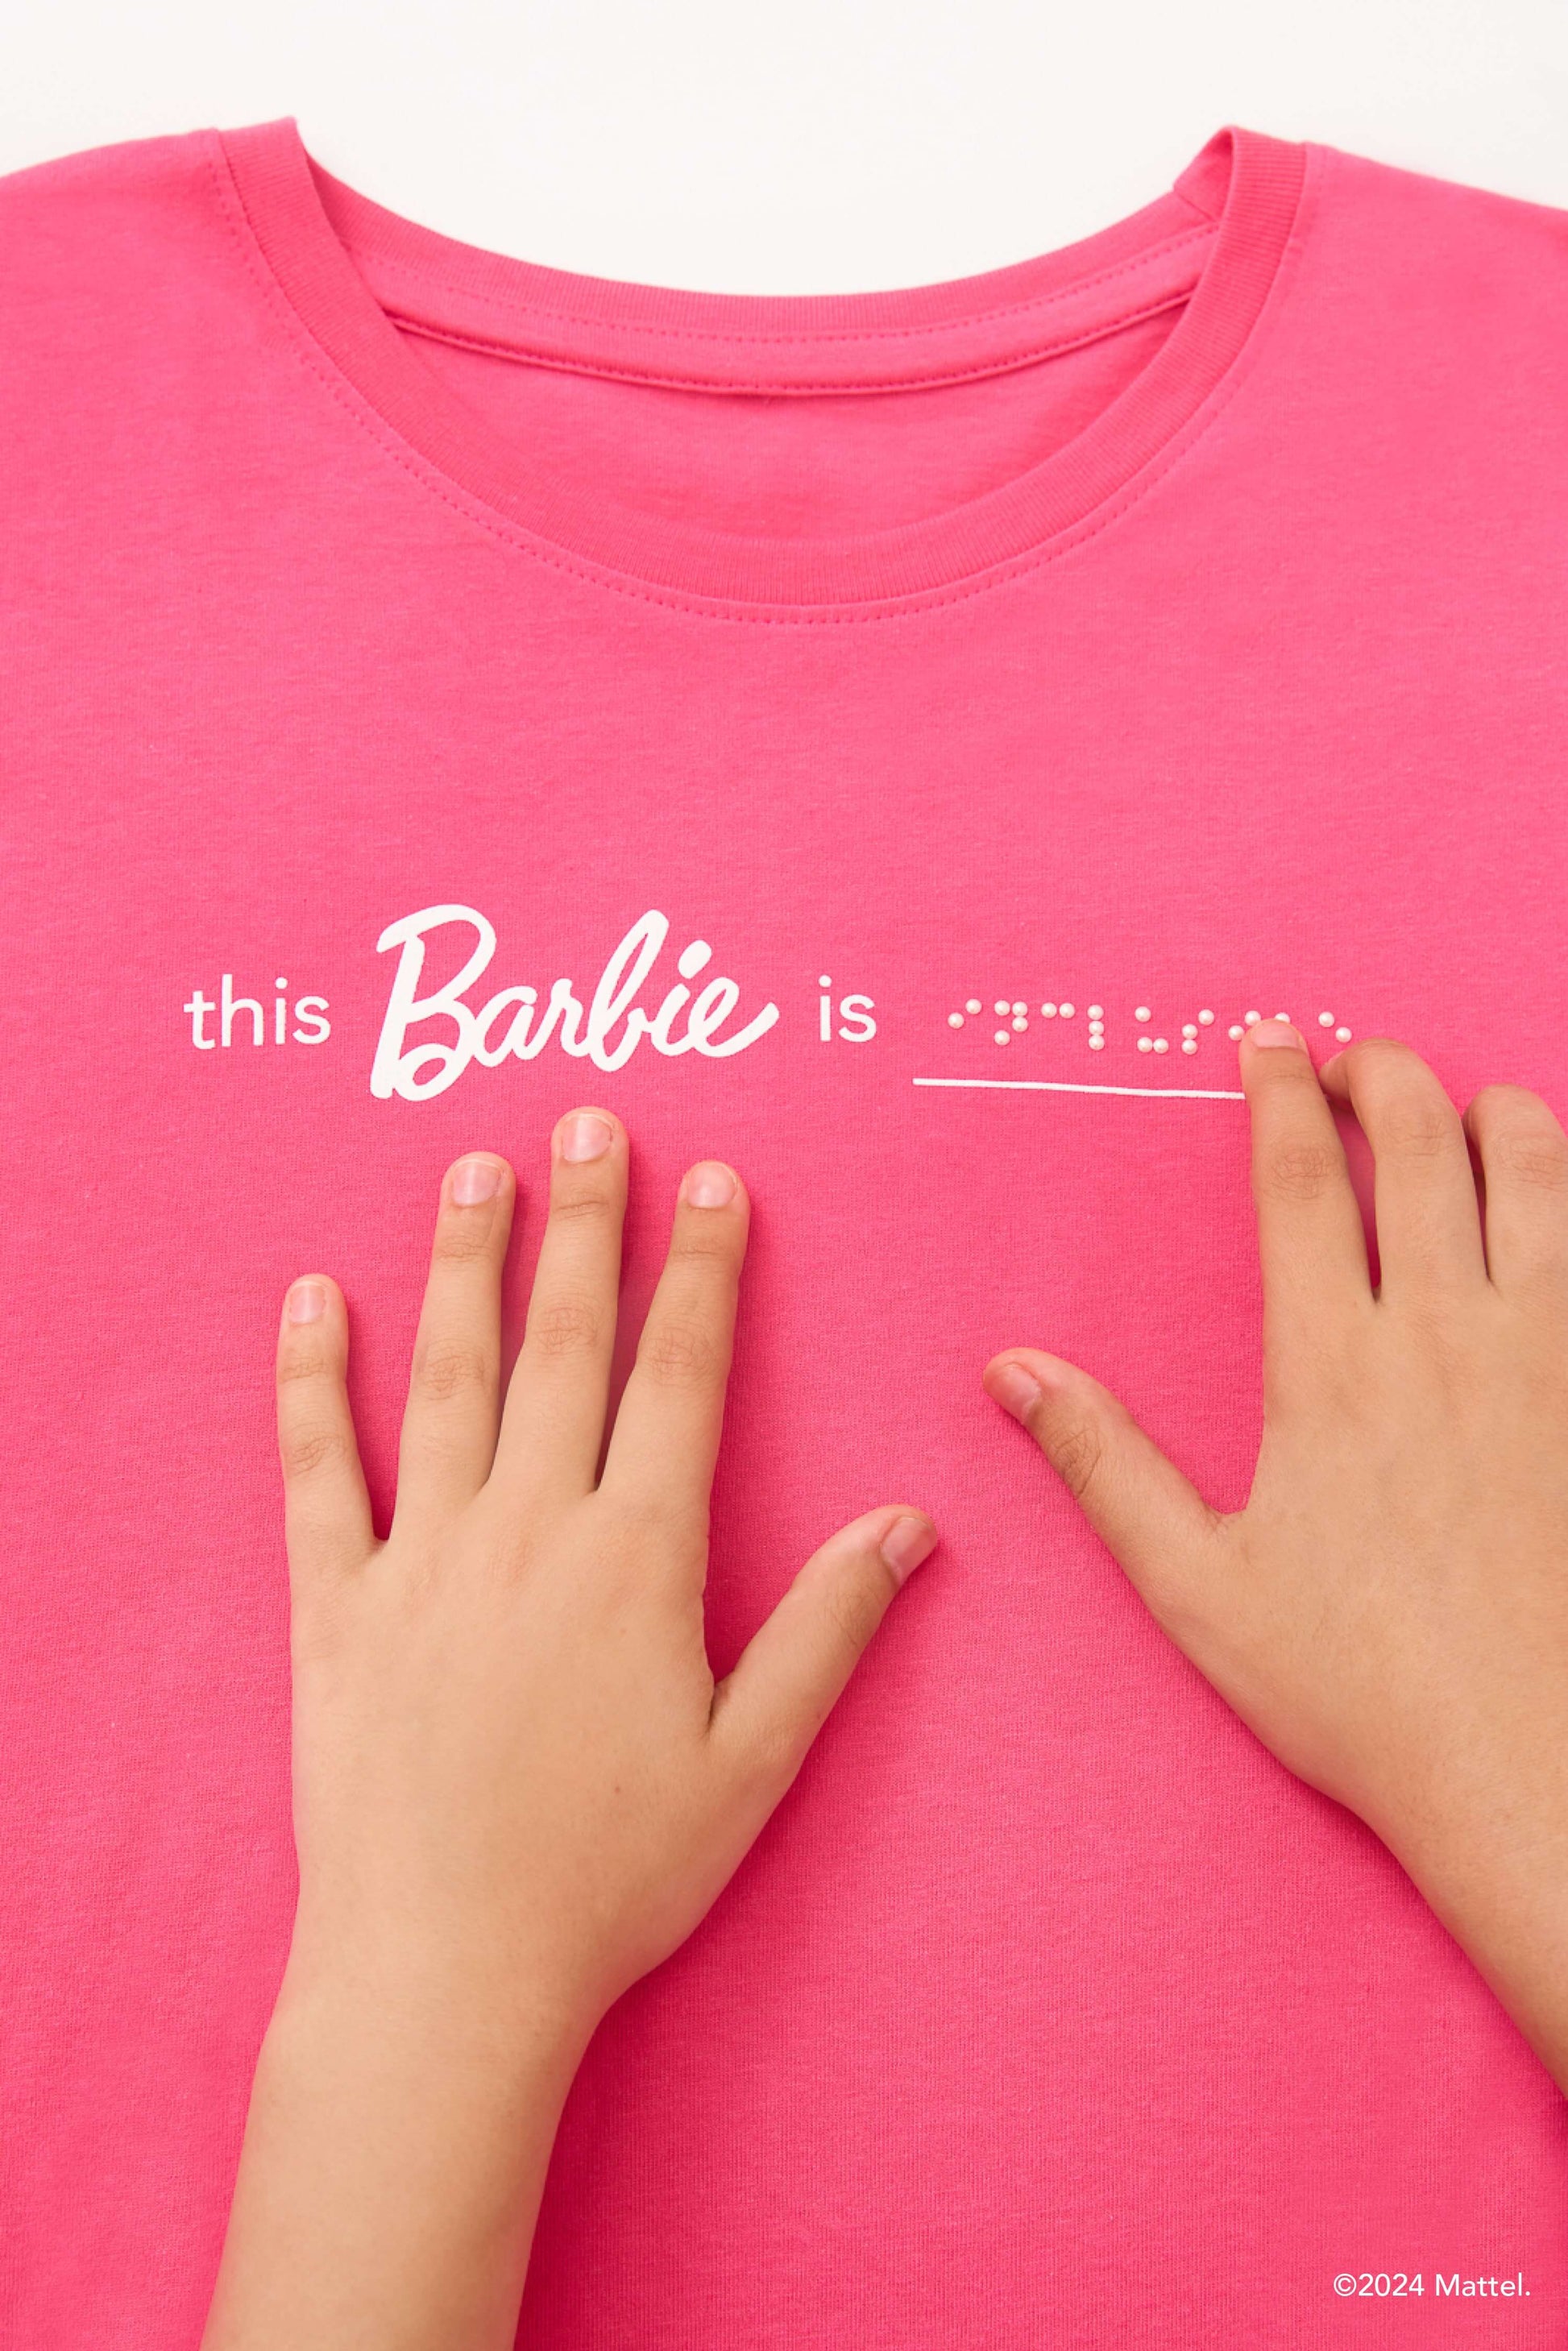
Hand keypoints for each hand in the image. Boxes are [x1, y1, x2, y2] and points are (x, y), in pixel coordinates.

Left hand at [203, 1110, 933, 2350]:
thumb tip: (909, 1522)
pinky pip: (318, 1471)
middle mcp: (528, 1530)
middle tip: (589, 1119)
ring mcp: (423, 1559)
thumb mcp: (752, 1762)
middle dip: (584, 1223)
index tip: (710, 1180)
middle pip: (564, 1343)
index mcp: (637, 1559)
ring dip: (464, 1264)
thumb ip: (828, 1629)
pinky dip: (311, 1380)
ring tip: (473, 1169)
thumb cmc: (613, 1876)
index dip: (700, 1271)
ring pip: (447, 1376)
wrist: (446, 1968)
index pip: (680, 1377)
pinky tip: (312, 1299)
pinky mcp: (335, 1606)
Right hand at [986, 1027, 1567, 2089]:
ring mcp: (1548, 1355)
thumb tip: (1012, 1371)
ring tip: (1468, 1108)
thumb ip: (1103, 1464)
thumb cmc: (1366, 1694)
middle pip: (1420, 1136)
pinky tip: (1558, 1203)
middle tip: (1358, 1060)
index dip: (1281, 1089)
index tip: (1270, 1045)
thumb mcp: (1201, 1588)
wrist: (1540, 1773)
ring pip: (1536, 1165)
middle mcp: (1445, 1334)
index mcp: (1330, 1367)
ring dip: (1495, 1109)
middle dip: (1384, 1069)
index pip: (1300, 1175)